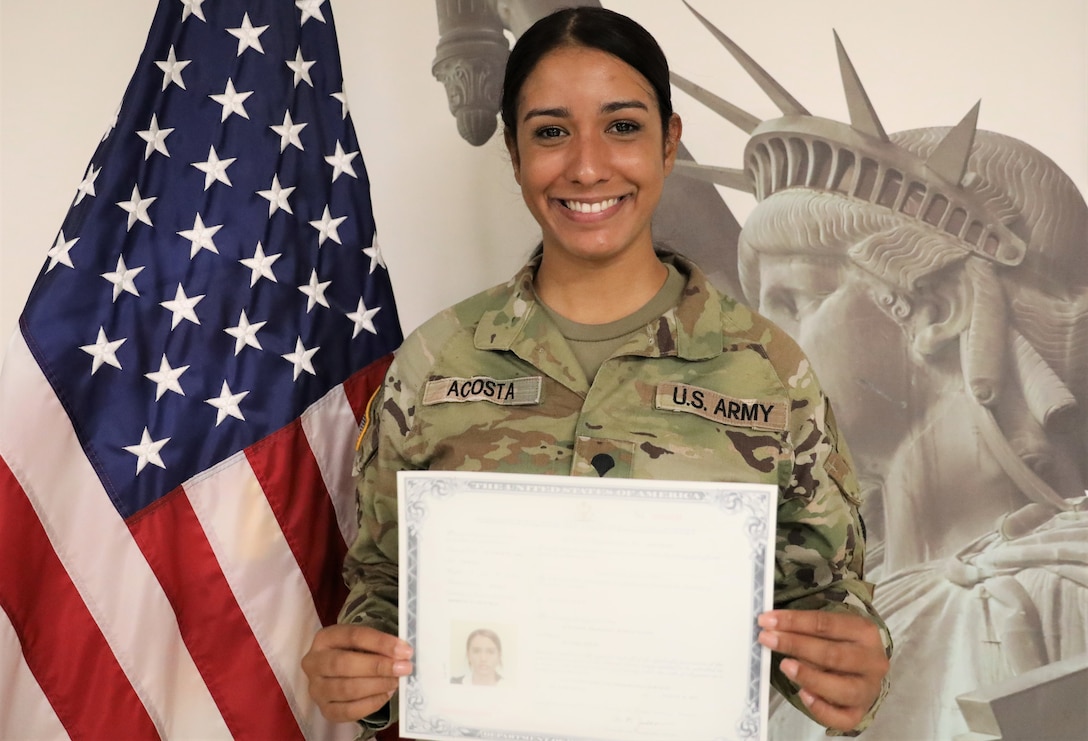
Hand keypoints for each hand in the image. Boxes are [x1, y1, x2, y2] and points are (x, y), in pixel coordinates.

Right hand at [302, 624, 413, 722]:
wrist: (336, 672)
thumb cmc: (354, 652)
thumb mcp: (362, 640)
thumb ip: (379, 644)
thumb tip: (403, 653)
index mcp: (324, 638)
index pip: (353, 636)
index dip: (381, 643)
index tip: (404, 650)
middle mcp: (314, 663)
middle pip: (344, 664)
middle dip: (378, 667)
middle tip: (403, 668)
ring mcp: (316, 688)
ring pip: (346, 689)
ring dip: (377, 685)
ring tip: (395, 681)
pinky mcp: (324, 709)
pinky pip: (348, 711)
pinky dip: (371, 703)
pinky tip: (386, 695)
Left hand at [758, 609, 887, 731]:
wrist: (864, 669)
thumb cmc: (840, 644)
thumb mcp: (830, 630)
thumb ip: (806, 629)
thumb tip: (772, 628)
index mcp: (865, 631)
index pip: (826, 623)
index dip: (794, 621)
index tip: (767, 621)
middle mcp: (872, 661)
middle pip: (832, 654)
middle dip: (795, 645)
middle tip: (767, 639)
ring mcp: (868, 689)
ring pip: (841, 688)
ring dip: (809, 676)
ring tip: (784, 666)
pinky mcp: (860, 712)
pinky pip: (842, 718)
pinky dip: (821, 709)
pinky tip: (803, 694)